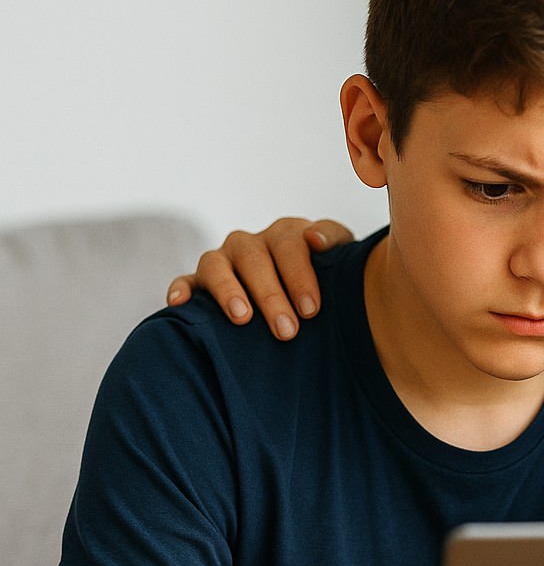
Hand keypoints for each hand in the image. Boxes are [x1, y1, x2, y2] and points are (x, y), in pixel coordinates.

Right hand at [166, 217, 353, 339]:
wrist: (313, 294)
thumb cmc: (330, 276)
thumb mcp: (342, 256)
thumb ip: (334, 241)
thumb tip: (314, 239)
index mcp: (286, 234)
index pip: (290, 245)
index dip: (299, 276)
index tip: (311, 310)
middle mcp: (252, 243)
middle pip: (254, 260)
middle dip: (271, 296)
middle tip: (287, 331)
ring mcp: (225, 261)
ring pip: (216, 265)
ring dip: (228, 291)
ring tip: (242, 318)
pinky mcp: (202, 282)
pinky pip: (186, 281)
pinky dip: (181, 289)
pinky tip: (180, 304)